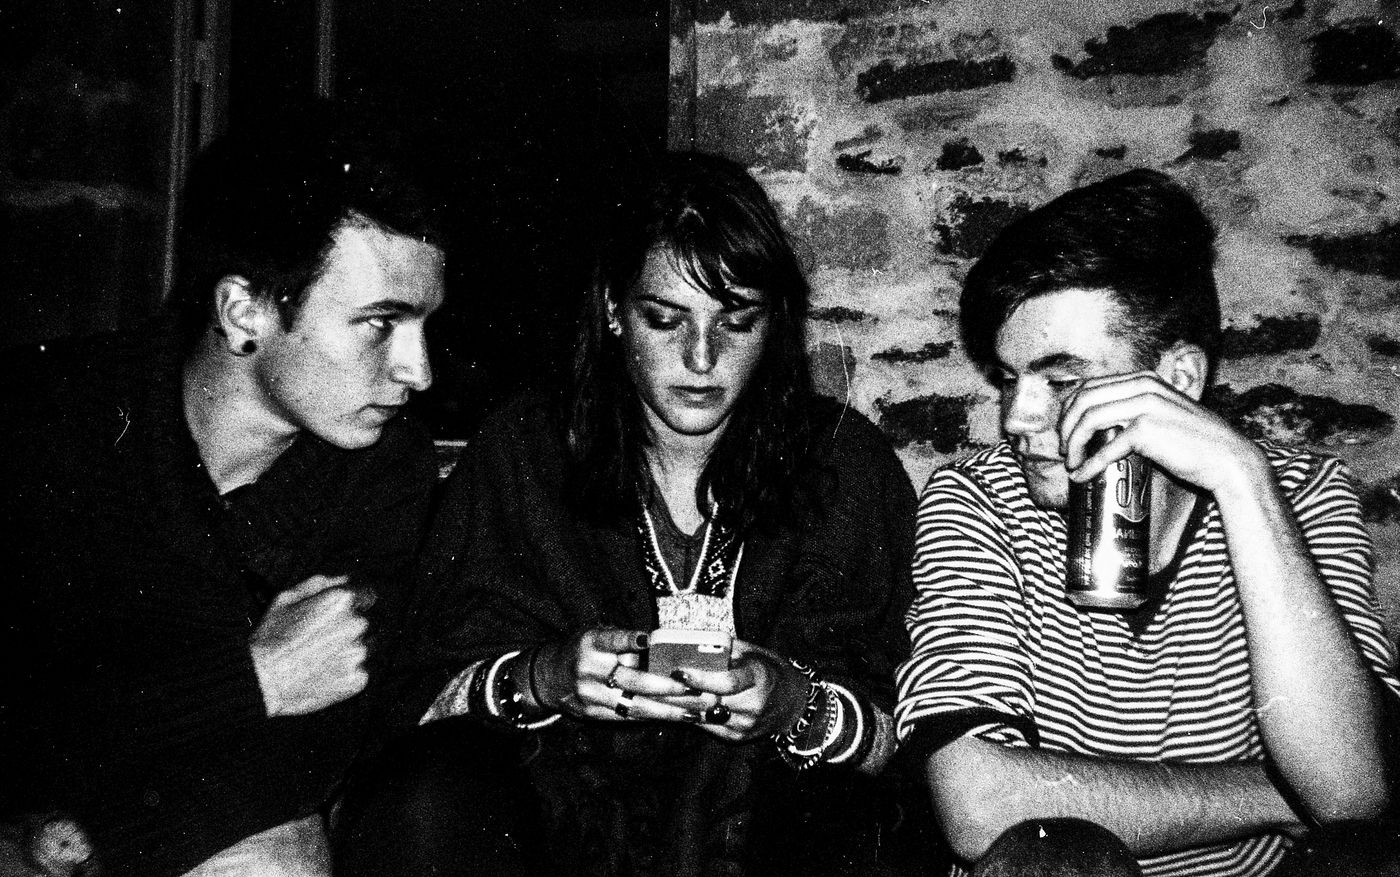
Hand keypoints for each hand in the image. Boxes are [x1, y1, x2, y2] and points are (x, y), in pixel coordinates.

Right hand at [249, 574, 373, 715]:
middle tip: (321, 640)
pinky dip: (346, 672)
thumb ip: (319, 583)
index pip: (367, 594)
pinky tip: (322, 673)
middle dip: (348, 627)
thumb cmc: (270, 638)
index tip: (340, 614)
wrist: (262, 682)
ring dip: (349, 649)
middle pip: (364, 622)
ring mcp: (359, 652)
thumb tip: (344, 579)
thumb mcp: (286, 598)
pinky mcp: (359, 677)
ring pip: (363, 646)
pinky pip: (359, 671)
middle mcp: (357, 623)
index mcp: (342, 599)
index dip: (354, 603)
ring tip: (319, 658)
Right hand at [533, 628, 691, 721]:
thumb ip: (624, 641)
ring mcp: (591, 695)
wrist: (549, 677)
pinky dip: (655, 717)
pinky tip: (677, 718)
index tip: (649, 639)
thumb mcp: (597, 635)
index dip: (629, 640)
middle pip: (632, 680)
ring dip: (669, 710)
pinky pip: (628, 717)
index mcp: (591, 643)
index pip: (612, 640)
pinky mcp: (594, 715)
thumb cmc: (584, 650)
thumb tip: (665, 646)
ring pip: (635, 705)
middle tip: (696, 689)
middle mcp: (589, 669)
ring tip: (696, 710)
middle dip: (667, 687)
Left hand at [665, 641, 810, 741]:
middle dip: (679, 694)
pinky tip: (673, 707)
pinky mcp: (738, 737)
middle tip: (653, 683)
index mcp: (759, 677)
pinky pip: (708, 727)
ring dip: (679, 706)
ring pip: (705, 716)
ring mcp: (746, 724)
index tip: (678, 671)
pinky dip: (690, 716)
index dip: (700, 679)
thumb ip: (725, 649)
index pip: (727, 682)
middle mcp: (754, 704)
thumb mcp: (753, 653)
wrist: (793, 703)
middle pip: (710, 701)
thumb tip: (690, 643)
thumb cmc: (769, 670)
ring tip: (656, 695)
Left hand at [1058, 371, 1266, 495]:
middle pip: (1083, 400)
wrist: (1227, 459)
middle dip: (1065, 425)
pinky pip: (1105, 448)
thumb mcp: (1162, 414)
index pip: (1090, 386)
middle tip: (1063, 449)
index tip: (1065, 432)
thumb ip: (1133, 411)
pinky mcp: (1147, 430)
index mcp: (1143, 379)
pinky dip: (1088, 464)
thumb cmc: (1193, 443)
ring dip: (1072, 443)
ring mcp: (1145, 405)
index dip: (1069, 410)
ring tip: (1070, 463)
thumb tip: (1096, 426)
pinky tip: (1081, 476)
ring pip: (1088, 419)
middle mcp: (1142, 386)